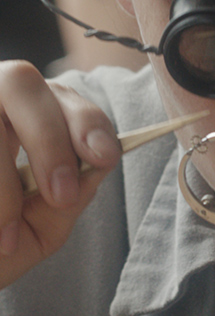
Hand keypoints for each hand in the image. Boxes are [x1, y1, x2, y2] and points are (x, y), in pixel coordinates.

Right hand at [0, 61, 120, 288]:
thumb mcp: (35, 233)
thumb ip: (67, 201)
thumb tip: (97, 166)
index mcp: (25, 120)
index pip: (63, 98)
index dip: (87, 120)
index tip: (104, 156)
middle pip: (22, 82)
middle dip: (50, 138)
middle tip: (60, 194)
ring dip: (4, 179)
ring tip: (5, 233)